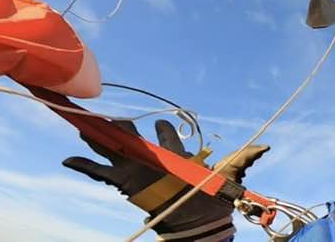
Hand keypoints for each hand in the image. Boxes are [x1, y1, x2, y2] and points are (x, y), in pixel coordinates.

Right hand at [63, 119, 268, 237]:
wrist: (197, 223)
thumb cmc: (211, 198)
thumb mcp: (230, 175)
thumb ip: (245, 158)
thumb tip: (266, 147)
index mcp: (173, 151)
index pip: (163, 132)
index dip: (162, 127)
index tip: (162, 125)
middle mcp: (152, 157)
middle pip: (131, 135)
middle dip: (120, 125)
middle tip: (106, 112)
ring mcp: (136, 169)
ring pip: (112, 148)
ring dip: (98, 136)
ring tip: (81, 122)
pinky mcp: (125, 184)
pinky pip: (99, 173)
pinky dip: (83, 165)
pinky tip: (68, 159)